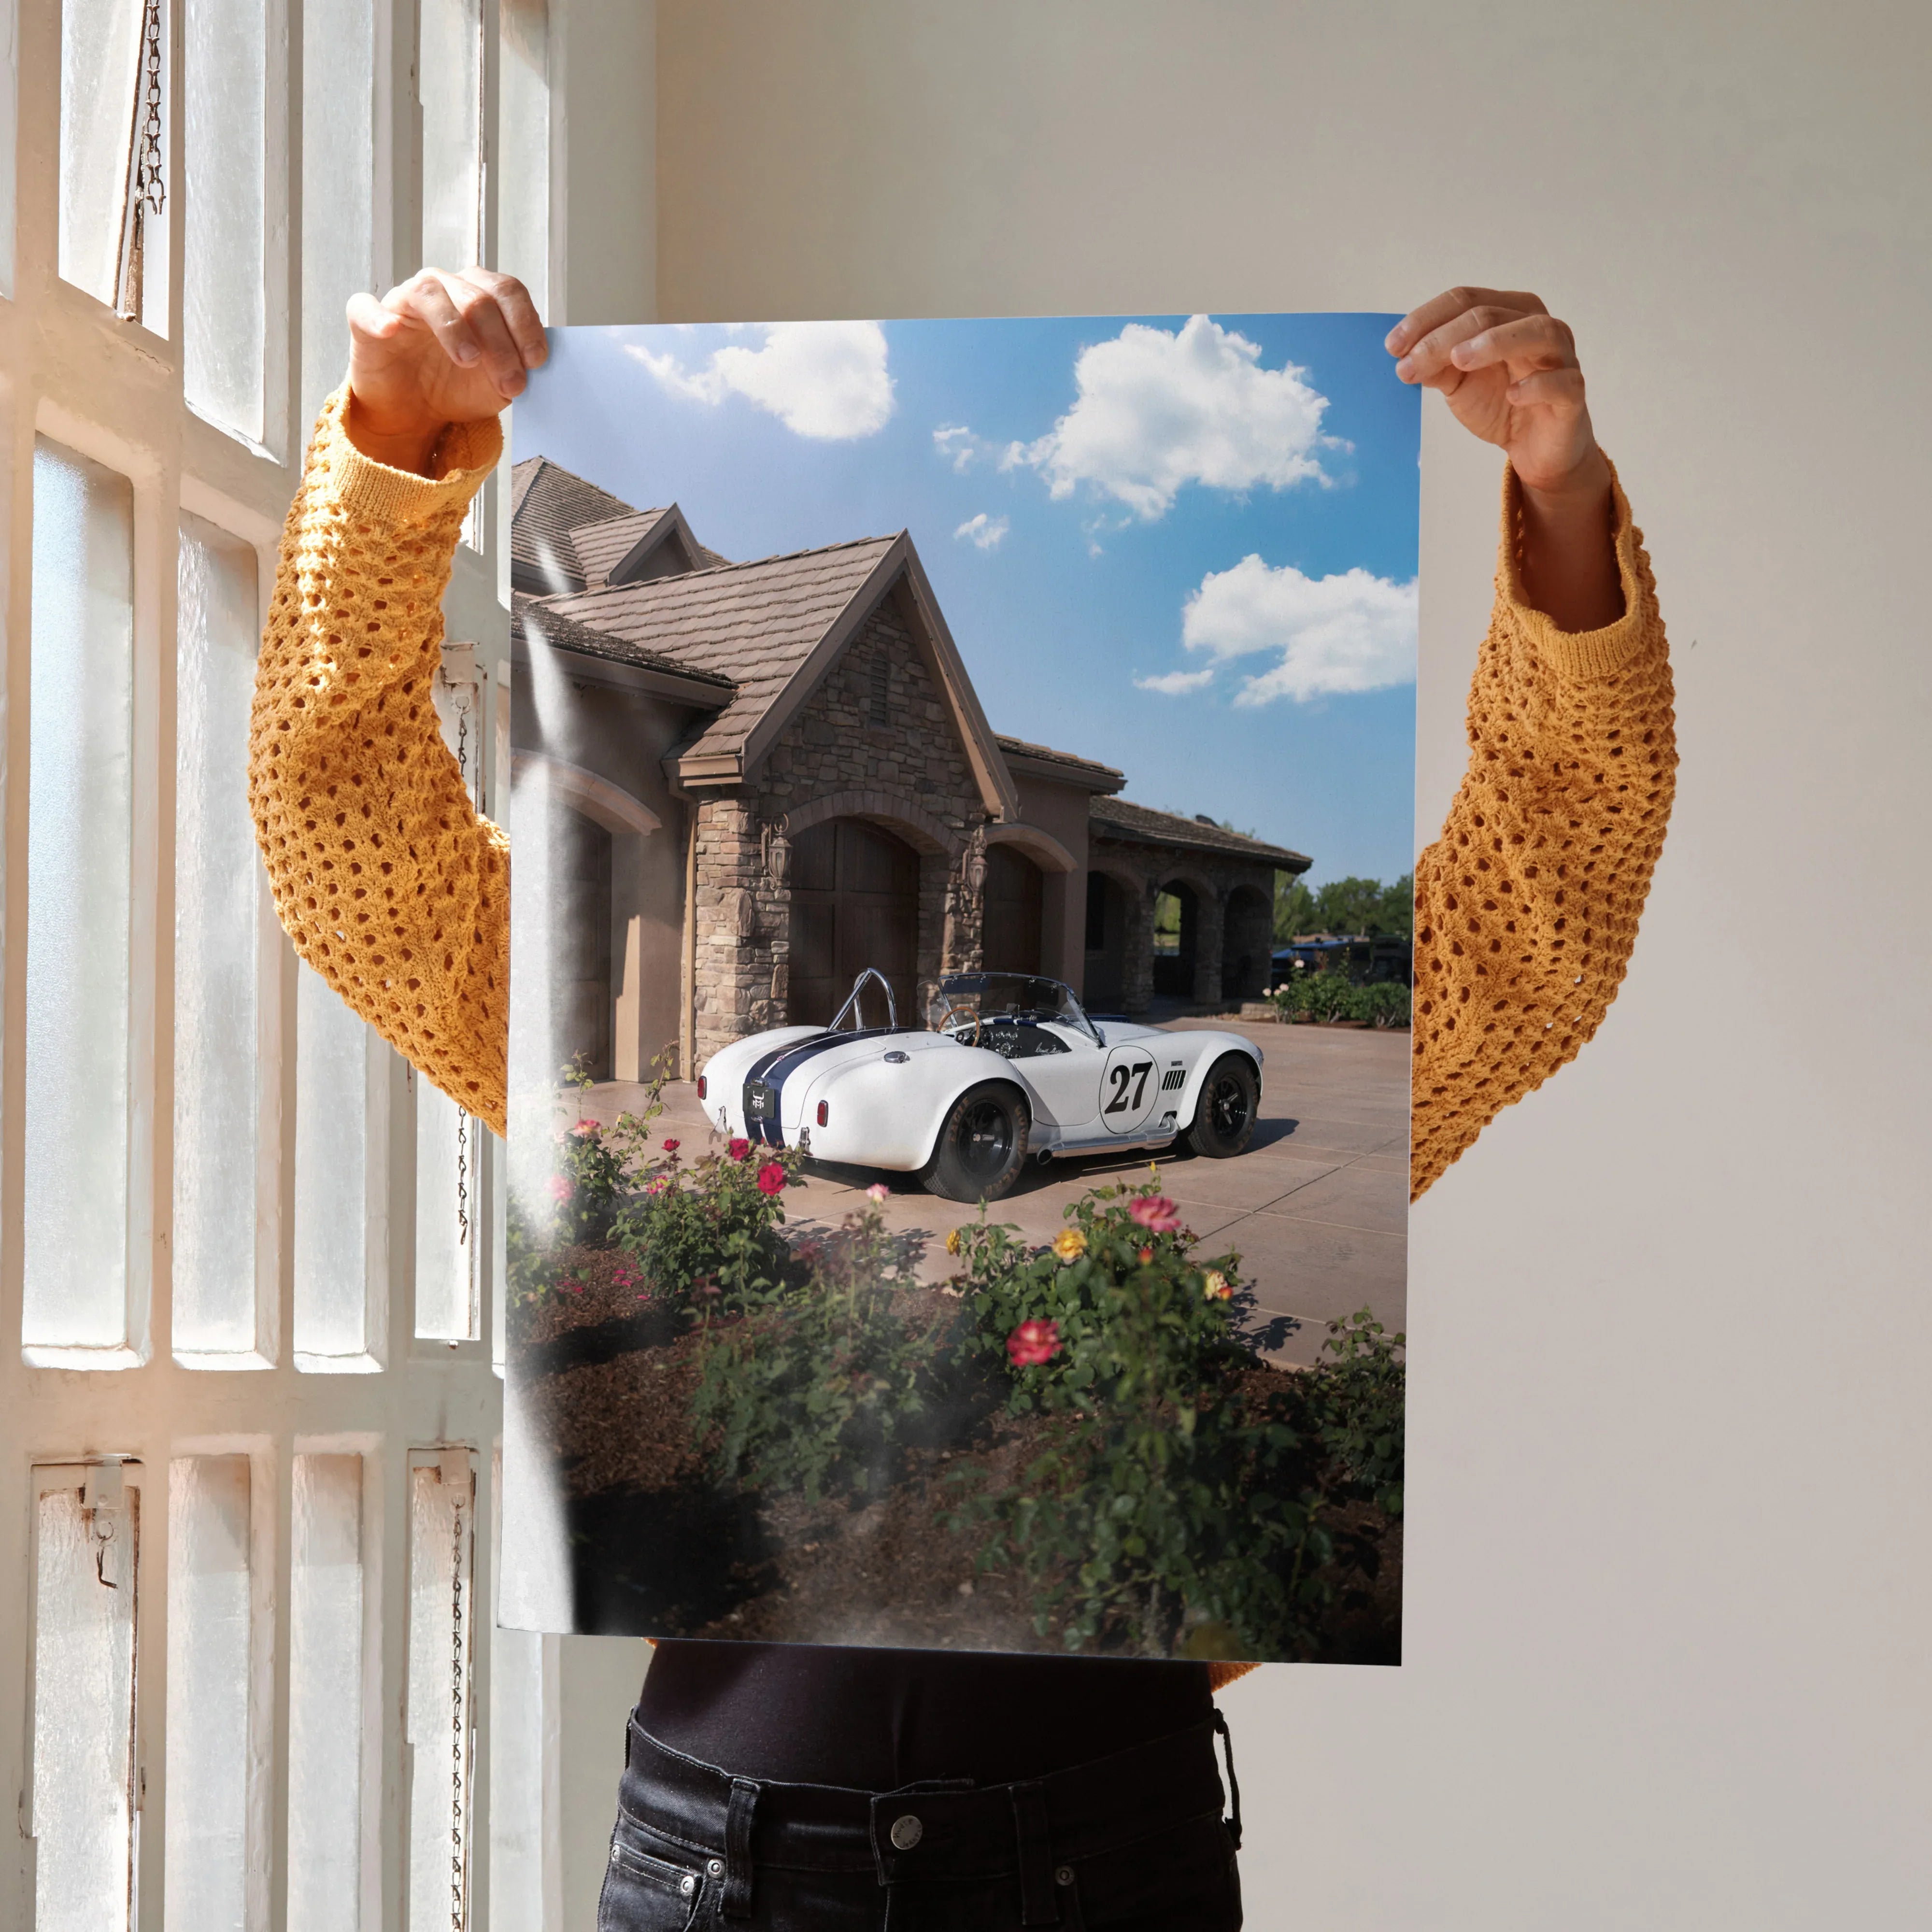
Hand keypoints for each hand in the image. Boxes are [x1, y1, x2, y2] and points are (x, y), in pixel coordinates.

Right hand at [344, 268, 546, 474]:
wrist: (414, 412)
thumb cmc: (457, 387)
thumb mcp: (498, 384)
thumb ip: (518, 368)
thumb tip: (535, 364)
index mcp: (479, 294)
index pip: (507, 291)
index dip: (525, 323)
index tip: (536, 361)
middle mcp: (443, 288)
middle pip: (477, 297)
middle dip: (500, 343)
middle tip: (511, 383)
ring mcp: (404, 300)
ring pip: (430, 293)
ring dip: (454, 327)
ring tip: (469, 361)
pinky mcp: (366, 320)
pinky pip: (366, 307)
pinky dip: (378, 317)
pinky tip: (391, 331)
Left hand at [1388, 287, 1621, 629]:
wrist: (1534, 448)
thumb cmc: (1500, 403)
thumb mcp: (1458, 383)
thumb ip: (1436, 365)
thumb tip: (1405, 356)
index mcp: (1508, 314)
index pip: (1466, 300)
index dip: (1426, 319)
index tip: (1392, 347)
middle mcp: (1538, 326)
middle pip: (1491, 314)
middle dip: (1444, 337)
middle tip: (1411, 363)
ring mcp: (1561, 358)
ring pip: (1536, 332)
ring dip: (1495, 342)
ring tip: (1459, 360)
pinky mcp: (1573, 394)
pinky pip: (1563, 382)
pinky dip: (1537, 384)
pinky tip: (1512, 394)